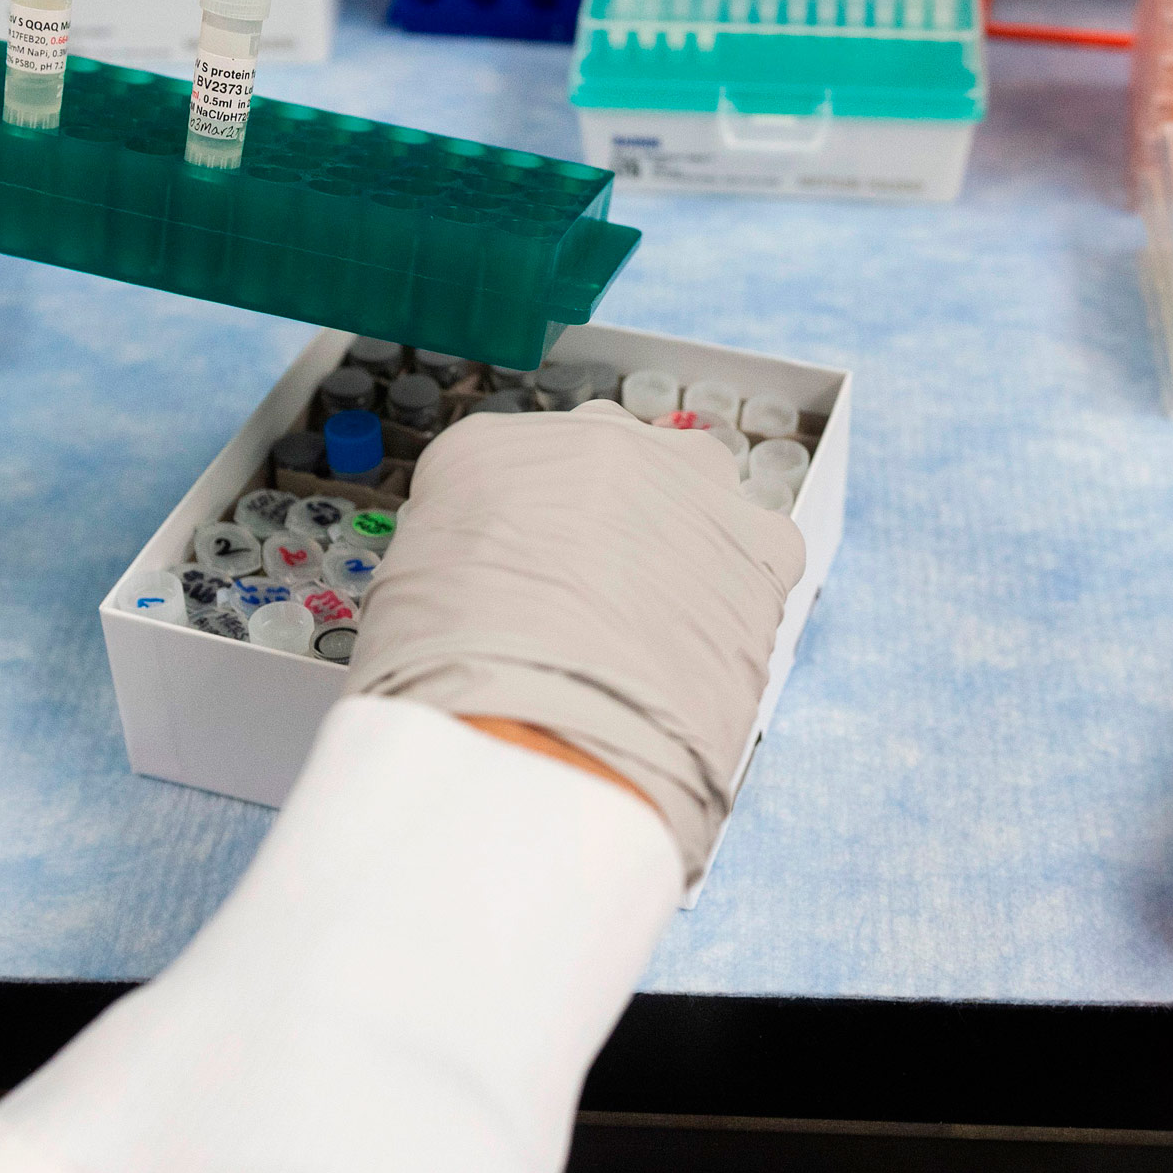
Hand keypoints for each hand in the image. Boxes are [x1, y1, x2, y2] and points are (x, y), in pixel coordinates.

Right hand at [350, 398, 807, 881]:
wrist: (540, 732)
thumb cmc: (452, 683)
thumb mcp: (408, 600)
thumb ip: (456, 563)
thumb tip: (486, 586)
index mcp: (490, 448)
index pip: (511, 467)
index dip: (522, 530)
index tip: (528, 574)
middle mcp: (592, 440)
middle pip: (607, 461)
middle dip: (604, 519)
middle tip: (594, 600)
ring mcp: (683, 481)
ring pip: (694, 486)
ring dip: (682, 537)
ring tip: (659, 621)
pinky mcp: (758, 540)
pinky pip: (764, 544)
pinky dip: (745, 584)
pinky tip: (711, 637)